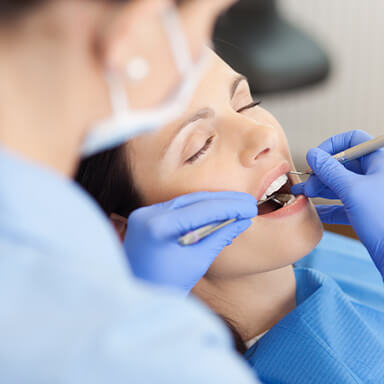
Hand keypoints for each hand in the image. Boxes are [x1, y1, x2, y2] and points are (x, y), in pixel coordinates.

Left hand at [123, 191, 257, 292]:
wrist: (138, 298)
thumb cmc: (168, 286)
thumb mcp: (198, 261)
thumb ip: (220, 236)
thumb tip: (242, 220)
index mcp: (158, 227)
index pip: (202, 209)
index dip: (230, 207)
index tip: (251, 207)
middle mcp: (148, 214)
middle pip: (193, 200)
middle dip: (223, 201)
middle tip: (248, 202)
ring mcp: (144, 214)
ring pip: (185, 202)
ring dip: (212, 203)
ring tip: (237, 205)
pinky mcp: (145, 217)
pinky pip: (176, 209)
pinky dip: (197, 210)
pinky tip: (216, 212)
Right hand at [291, 130, 383, 275]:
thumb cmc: (383, 219)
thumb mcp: (352, 190)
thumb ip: (329, 170)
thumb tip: (312, 154)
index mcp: (380, 161)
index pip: (353, 140)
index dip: (331, 146)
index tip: (315, 160)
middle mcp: (376, 175)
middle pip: (343, 163)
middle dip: (321, 172)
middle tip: (307, 185)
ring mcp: (371, 194)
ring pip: (341, 184)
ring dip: (321, 189)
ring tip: (304, 195)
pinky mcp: (367, 211)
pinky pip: (344, 204)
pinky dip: (328, 207)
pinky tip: (316, 213)